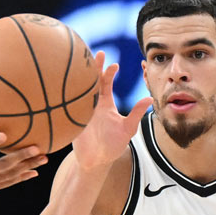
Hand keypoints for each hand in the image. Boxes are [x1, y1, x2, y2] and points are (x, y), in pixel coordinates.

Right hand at [72, 53, 153, 172]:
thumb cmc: (112, 146)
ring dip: (79, 77)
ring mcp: (81, 111)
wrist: (95, 161)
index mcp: (105, 104)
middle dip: (94, 67)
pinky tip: (65, 84)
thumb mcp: (127, 129)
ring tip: (79, 62)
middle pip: (91, 81)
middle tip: (97, 53)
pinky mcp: (72, 119)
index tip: (115, 65)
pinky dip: (67, 94)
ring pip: (78, 89)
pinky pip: (68, 104)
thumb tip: (150, 99)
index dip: (109, 72)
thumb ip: (136, 113)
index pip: (106, 83)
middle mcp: (92, 104)